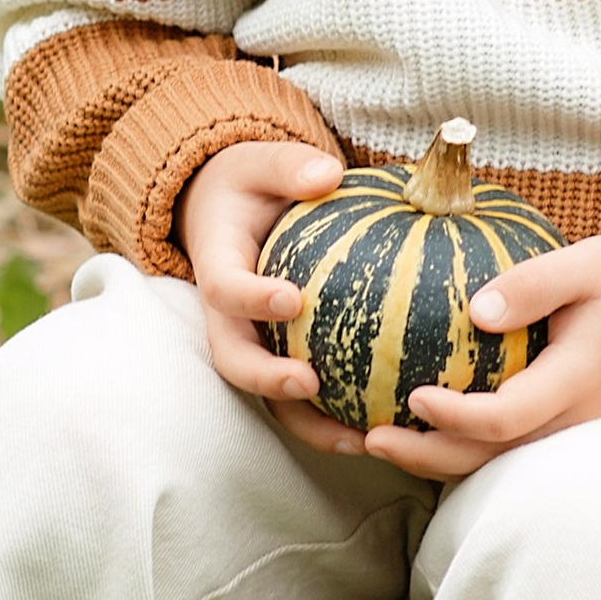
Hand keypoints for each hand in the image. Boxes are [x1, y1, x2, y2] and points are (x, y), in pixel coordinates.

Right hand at [178, 141, 359, 433]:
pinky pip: (300, 396)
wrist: (226, 211)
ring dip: (306, 421)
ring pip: (266, 395)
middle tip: (308, 383)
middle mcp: (226, 316)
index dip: (252, 298)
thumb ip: (288, 166)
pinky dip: (333, 417)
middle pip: (233, 360)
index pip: (225, 288)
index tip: (292, 300)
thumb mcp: (261, 161)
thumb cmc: (251, 185)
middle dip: (266, 378)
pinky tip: (382, 430)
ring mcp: (250, 341)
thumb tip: (328, 172)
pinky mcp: (276, 356)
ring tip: (357, 438)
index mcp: (218, 265)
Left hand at [359, 230, 600, 483]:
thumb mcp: (590, 263)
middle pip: (490, 456)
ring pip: (495, 458)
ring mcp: (570, 426)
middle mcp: (572, 417)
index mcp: (576, 381)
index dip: (456, 417)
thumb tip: (473, 307)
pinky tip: (417, 423)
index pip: (507, 417)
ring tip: (375, 440)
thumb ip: (534, 283)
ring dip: (436, 456)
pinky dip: (459, 442)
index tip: (412, 397)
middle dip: (426, 455)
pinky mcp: (565, 420)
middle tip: (368, 438)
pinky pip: (506, 443)